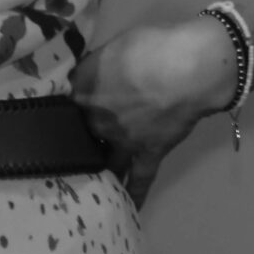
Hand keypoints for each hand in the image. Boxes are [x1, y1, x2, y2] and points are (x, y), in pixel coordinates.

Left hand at [70, 17, 234, 205]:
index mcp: (84, 90)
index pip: (64, 99)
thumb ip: (98, 64)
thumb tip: (90, 74)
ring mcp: (122, 140)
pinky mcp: (149, 152)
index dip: (67, 100)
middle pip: (82, 129)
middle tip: (85, 129)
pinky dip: (134, 194)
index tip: (66, 102)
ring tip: (88, 176)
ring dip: (97, 166)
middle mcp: (96, 120)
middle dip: (83, 130)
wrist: (189, 68)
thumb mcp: (116, 44)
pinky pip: (139, 178)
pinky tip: (127, 209)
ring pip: (104, 158)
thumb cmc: (153, 46)